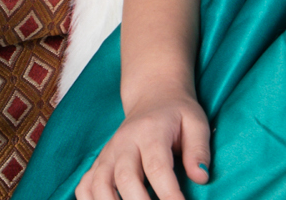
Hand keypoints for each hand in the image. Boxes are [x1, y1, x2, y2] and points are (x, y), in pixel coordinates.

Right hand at [75, 89, 210, 199]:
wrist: (153, 96)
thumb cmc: (177, 113)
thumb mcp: (196, 123)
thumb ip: (199, 150)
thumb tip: (200, 178)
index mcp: (151, 132)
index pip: (157, 167)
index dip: (169, 194)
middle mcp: (125, 142)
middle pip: (125, 178)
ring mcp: (109, 153)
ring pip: (99, 183)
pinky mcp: (100, 162)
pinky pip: (85, 185)